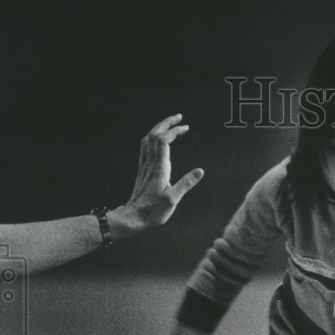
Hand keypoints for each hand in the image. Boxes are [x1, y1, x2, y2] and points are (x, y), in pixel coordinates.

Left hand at [111, 114, 203, 235]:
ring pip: (148, 139)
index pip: (163, 140)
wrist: (134, 217)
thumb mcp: (173, 199)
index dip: (174, 130)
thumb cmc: (153, 211)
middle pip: (154, 134)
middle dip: (166, 123)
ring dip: (159, 128)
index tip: (185, 127)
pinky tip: (159, 140)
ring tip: (171, 124)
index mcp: (158, 168)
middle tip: (179, 117)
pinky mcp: (143, 170)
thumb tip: (200, 171)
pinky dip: (154, 138)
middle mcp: (150, 163)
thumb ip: (186, 184)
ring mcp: (144, 165)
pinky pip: (146, 147)